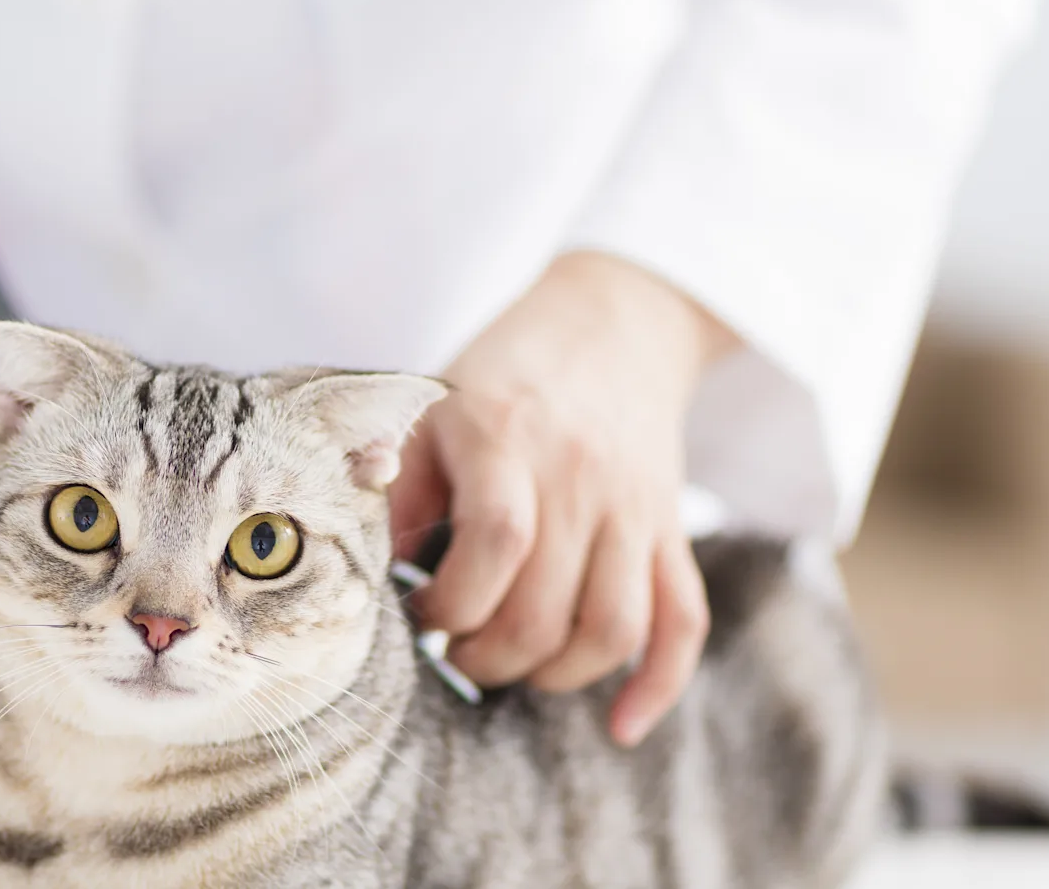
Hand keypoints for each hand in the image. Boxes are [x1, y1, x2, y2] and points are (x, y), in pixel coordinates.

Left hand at [389, 251, 738, 745]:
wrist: (613, 320)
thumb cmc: (501, 374)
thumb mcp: (431, 407)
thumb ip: (396, 487)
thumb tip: (365, 576)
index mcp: (508, 438)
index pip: (494, 547)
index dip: (448, 605)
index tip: (417, 616)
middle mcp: (580, 477)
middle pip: (546, 608)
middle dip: (487, 658)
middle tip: (454, 654)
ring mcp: (634, 507)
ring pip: (613, 628)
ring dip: (554, 675)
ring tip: (510, 667)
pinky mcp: (669, 530)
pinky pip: (684, 620)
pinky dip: (658, 684)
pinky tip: (619, 727)